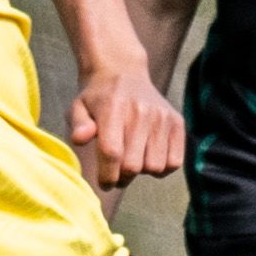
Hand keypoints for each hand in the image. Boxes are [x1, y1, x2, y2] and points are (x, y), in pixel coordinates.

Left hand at [65, 64, 182, 190]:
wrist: (124, 72)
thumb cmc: (98, 98)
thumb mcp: (78, 107)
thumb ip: (78, 124)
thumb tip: (80, 138)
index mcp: (114, 107)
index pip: (112, 152)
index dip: (107, 176)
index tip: (104, 183)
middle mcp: (141, 111)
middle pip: (133, 165)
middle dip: (122, 177)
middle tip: (116, 173)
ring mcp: (162, 117)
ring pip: (154, 167)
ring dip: (142, 171)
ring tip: (133, 160)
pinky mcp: (177, 123)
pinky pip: (174, 162)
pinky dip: (161, 168)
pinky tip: (149, 157)